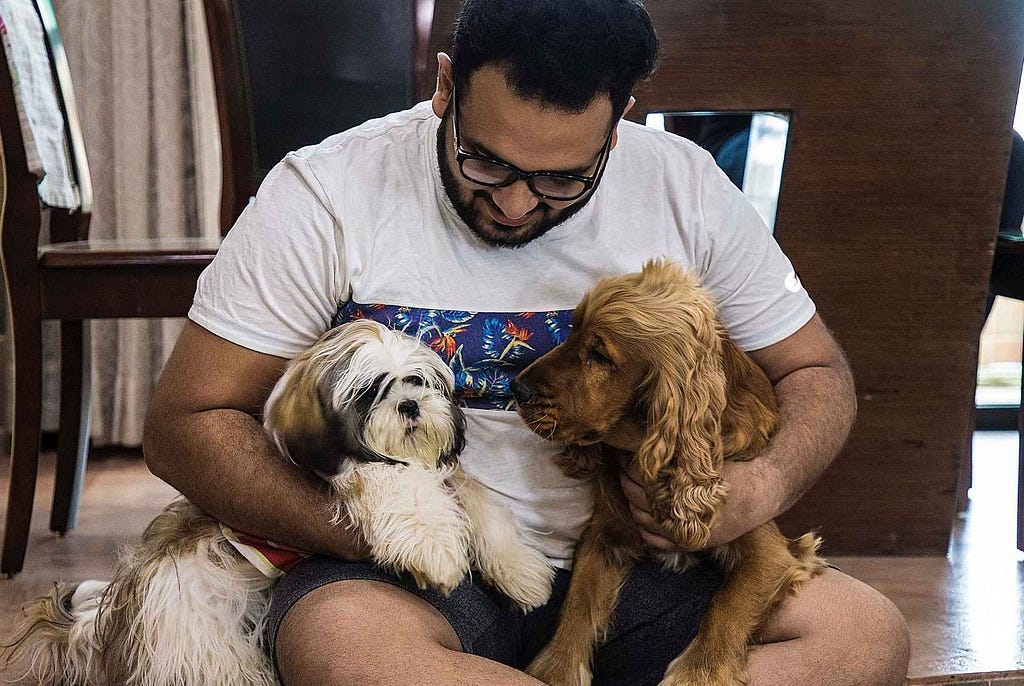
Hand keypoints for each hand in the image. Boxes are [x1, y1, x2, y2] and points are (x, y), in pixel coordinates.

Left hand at [617, 454, 774, 550]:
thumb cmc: (733, 469)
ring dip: (632, 504)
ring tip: (630, 489)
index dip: (630, 465)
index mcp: (684, 486)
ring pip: (644, 521)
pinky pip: (657, 544)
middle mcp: (683, 511)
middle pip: (638, 497)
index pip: (644, 475)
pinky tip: (642, 518)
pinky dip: (645, 531)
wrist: (759, 493)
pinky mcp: (691, 543)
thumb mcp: (704, 457)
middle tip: (622, 469)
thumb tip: (649, 445)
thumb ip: (677, 455)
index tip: (625, 457)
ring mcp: (685, 531)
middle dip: (626, 481)